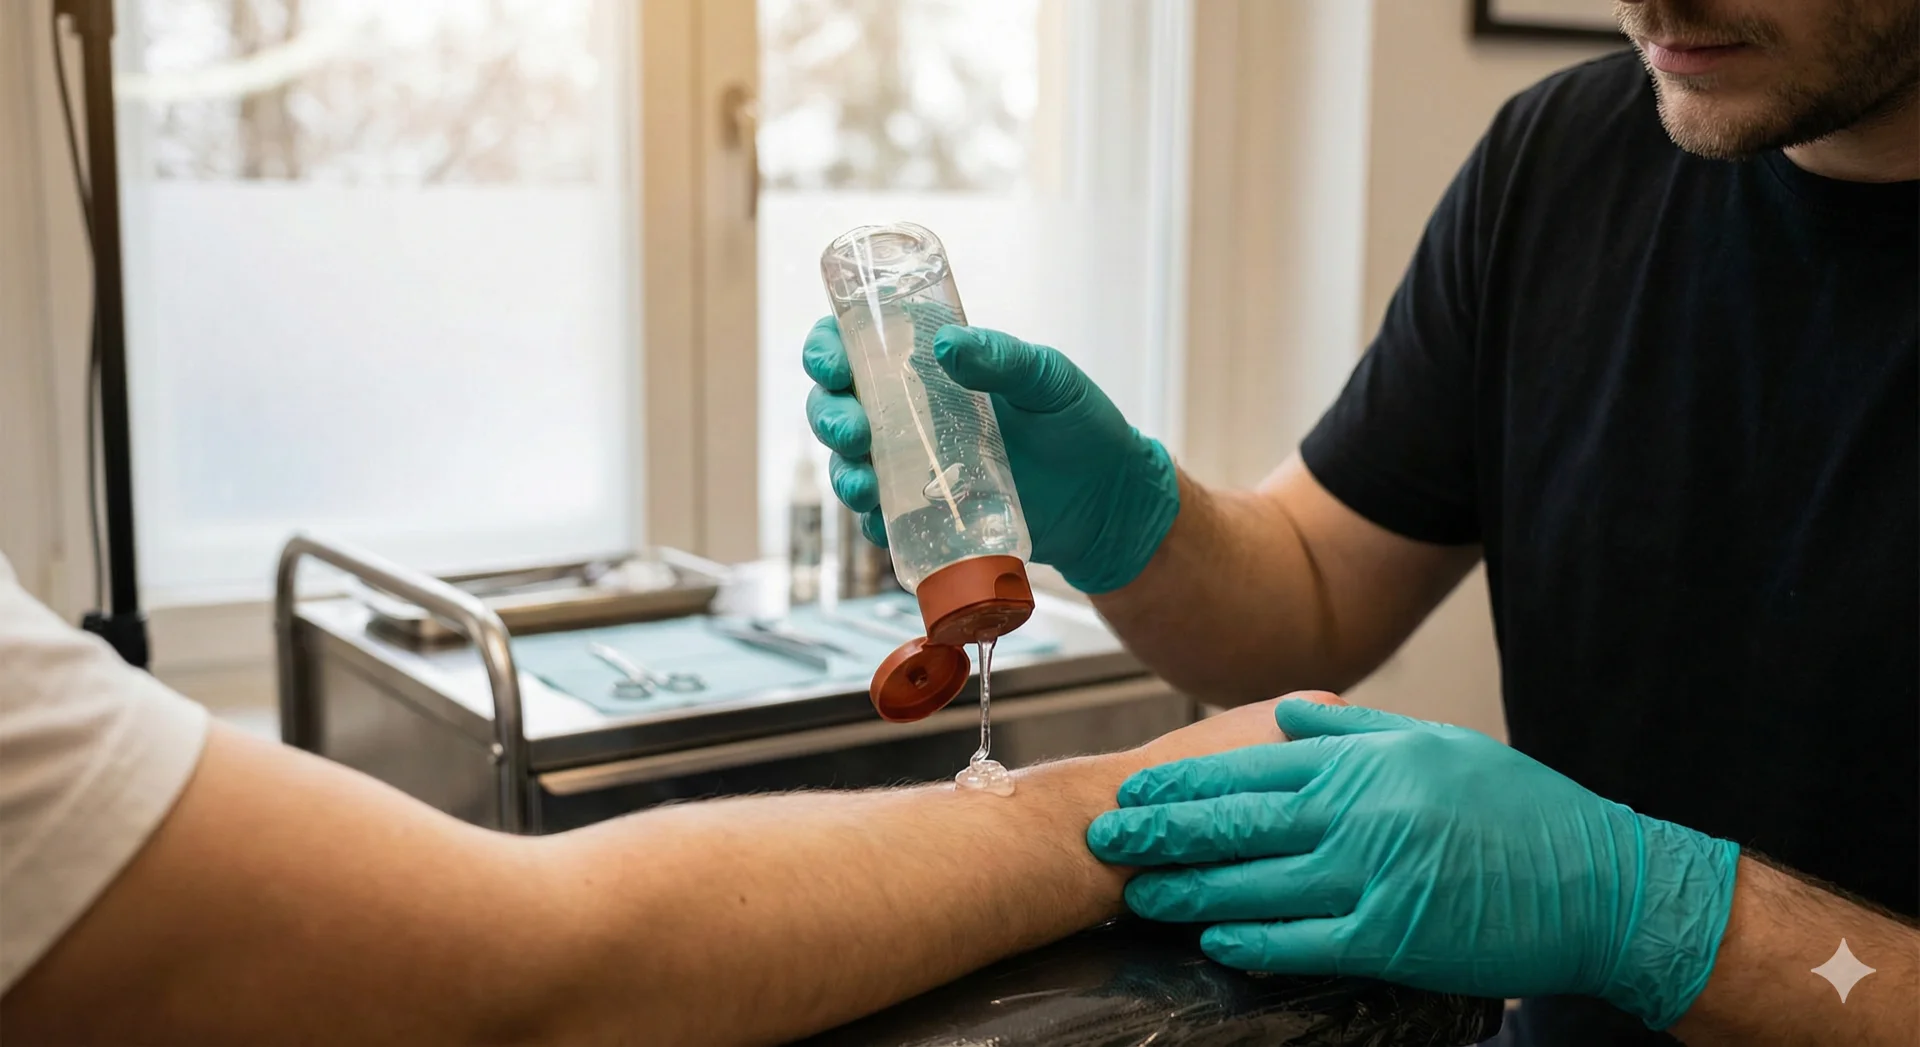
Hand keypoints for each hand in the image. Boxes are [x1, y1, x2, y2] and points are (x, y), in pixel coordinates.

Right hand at [803, 319, 1179, 592]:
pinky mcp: (924, 516)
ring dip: (843, 472)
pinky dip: (872, 522)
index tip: (835, 364)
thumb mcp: (1047, 380)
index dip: (827, 351)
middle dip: (829, 417)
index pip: (855, 347)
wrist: (1106, 500)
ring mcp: (912, 468)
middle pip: (836, 407)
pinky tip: (882, 521)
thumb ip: (1003, 358)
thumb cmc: (1079, 425)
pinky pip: (880, 521)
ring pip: (848, 465)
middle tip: (854, 431)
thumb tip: (947, 344)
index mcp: (928, 367)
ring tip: (866, 482)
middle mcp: (908, 414)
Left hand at [1086, 700, 1740, 1030]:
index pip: (1252, 766)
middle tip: (1106, 840)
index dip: (1185, 782)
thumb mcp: (1436, 745)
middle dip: (1163, 833)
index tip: (1134, 793)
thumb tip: (1283, 712)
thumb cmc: (1521, 810)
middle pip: (1239, 821)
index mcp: (1369, 761)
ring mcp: (1375, 876)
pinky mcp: (1393, 937)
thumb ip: (1352, 729)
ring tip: (1141, 894)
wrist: (1601, 882)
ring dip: (1191, 891)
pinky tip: (1214, 939)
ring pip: (1256, 883)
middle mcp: (1362, 812)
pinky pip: (1304, 941)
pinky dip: (1253, 941)